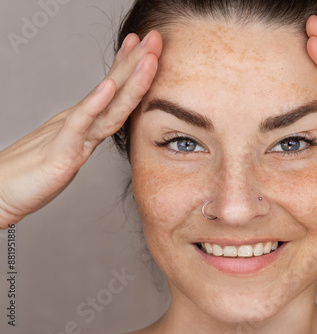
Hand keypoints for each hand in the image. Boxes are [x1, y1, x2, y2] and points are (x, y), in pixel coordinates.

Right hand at [0, 31, 162, 227]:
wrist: (0, 192)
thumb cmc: (34, 174)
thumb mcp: (72, 150)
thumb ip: (89, 135)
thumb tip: (107, 124)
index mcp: (85, 121)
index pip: (112, 90)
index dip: (130, 68)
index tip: (147, 48)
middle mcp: (80, 121)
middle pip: (114, 88)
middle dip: (137, 62)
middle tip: (155, 37)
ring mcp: (71, 133)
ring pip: (107, 103)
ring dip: (130, 78)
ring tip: (146, 56)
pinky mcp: (61, 151)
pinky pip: (80, 124)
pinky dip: (95, 104)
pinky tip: (108, 87)